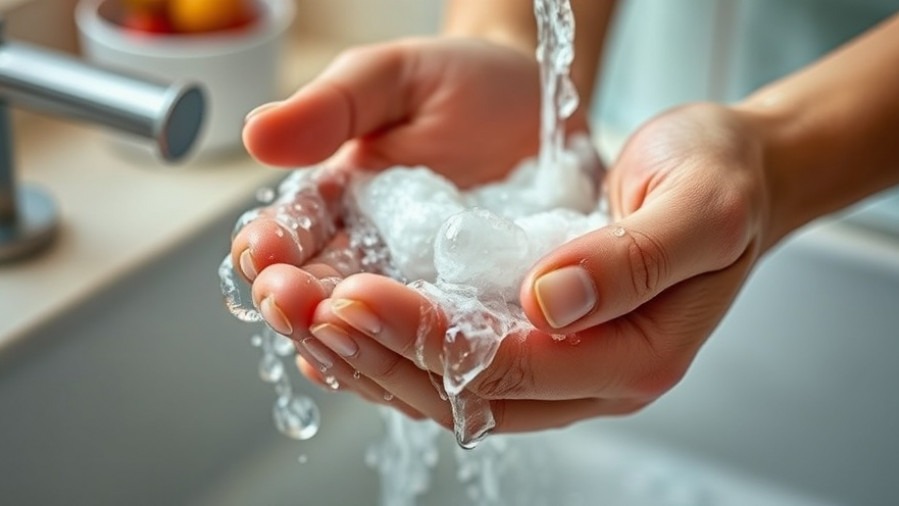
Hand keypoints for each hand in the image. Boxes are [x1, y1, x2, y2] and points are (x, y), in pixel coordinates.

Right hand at [231, 35, 586, 419]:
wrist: (543, 108)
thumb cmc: (464, 85)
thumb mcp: (396, 78)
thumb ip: (333, 107)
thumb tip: (257, 134)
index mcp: (340, 205)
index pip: (293, 234)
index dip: (272, 246)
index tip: (261, 253)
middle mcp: (372, 259)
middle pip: (323, 296)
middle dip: (299, 304)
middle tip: (287, 304)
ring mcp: (423, 294)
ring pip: (374, 336)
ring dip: (349, 342)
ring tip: (334, 336)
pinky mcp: (477, 317)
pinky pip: (444, 353)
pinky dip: (423, 365)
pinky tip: (405, 372)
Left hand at [251, 104, 773, 432]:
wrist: (730, 177)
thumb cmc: (719, 181)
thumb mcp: (699, 204)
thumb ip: (634, 258)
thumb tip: (548, 301)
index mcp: (633, 356)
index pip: (511, 366)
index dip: (427, 336)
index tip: (357, 294)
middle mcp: (589, 376)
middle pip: (464, 393)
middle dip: (375, 352)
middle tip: (300, 307)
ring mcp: (559, 366)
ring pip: (447, 388)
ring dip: (368, 356)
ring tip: (299, 314)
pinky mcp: (534, 342)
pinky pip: (451, 365)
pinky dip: (390, 347)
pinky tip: (339, 324)